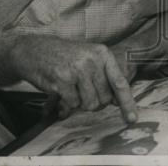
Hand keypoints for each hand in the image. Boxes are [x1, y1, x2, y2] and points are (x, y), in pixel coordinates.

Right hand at [10, 35, 136, 121]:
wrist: (35, 50)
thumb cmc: (65, 57)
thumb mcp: (88, 57)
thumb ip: (104, 76)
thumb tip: (118, 101)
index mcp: (102, 54)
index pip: (119, 82)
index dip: (127, 102)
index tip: (132, 118)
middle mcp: (92, 60)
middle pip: (104, 98)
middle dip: (95, 102)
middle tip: (83, 91)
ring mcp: (77, 70)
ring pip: (89, 104)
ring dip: (80, 103)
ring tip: (71, 89)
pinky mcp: (62, 81)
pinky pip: (72, 104)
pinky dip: (66, 103)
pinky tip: (60, 90)